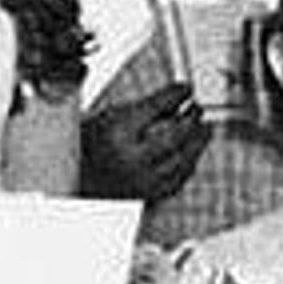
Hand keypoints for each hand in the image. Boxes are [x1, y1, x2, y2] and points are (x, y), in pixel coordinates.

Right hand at [81, 81, 205, 202]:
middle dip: (192, 120)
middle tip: (198, 108)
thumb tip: (179, 95)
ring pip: (182, 161)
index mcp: (117, 133)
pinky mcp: (148, 195)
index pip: (155, 108)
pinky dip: (189, 163)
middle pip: (174, 136)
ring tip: (203, 127)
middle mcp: (130, 159)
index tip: (186, 88)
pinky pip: (178, 179)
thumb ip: (146, 106)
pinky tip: (192, 152)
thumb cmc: (93, 143)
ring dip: (197, 141)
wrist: (79, 176)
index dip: (176, 95)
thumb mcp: (112, 115)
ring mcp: (141, 180)